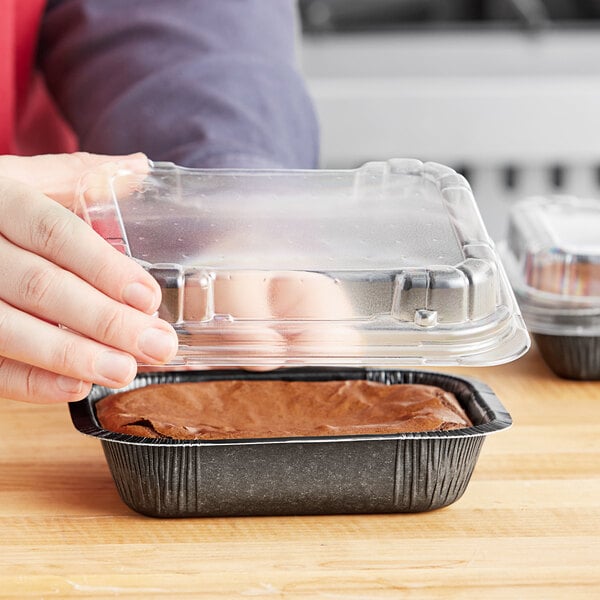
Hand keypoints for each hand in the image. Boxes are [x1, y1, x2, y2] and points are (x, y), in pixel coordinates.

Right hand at [0, 152, 177, 403]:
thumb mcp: (22, 178)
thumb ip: (79, 176)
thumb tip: (142, 168)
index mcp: (0, 199)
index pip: (55, 233)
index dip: (104, 267)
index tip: (148, 298)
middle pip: (41, 286)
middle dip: (105, 320)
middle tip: (157, 345)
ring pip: (9, 329)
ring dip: (72, 356)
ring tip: (124, 371)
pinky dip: (29, 382)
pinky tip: (75, 387)